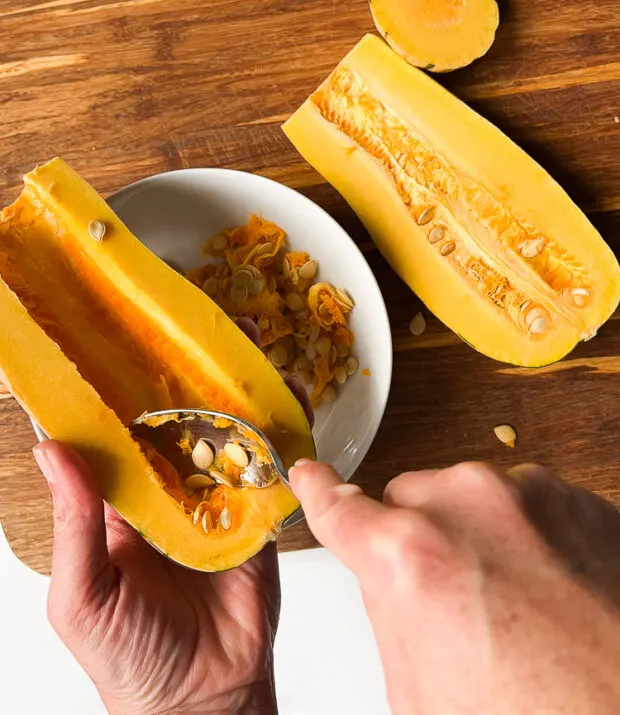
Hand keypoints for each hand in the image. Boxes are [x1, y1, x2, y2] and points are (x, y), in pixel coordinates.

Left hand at [33, 319, 311, 714]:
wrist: (203, 703)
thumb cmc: (128, 660)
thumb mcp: (82, 595)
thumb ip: (75, 523)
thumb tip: (51, 449)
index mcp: (122, 502)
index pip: (117, 433)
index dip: (119, 389)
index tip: (123, 340)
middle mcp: (170, 493)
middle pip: (180, 423)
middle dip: (190, 376)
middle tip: (201, 330)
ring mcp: (217, 503)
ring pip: (228, 436)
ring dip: (239, 394)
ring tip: (247, 350)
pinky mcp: (258, 519)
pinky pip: (270, 470)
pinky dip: (281, 435)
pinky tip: (287, 403)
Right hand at [290, 460, 619, 714]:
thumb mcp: (421, 692)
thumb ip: (388, 611)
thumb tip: (385, 576)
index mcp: (413, 557)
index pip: (340, 507)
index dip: (320, 493)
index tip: (311, 474)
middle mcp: (469, 504)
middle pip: (409, 498)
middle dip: (416, 536)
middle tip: (452, 600)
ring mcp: (529, 493)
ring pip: (469, 497)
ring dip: (476, 533)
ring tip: (515, 605)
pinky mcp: (577, 497)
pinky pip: (525, 502)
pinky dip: (527, 534)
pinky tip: (549, 591)